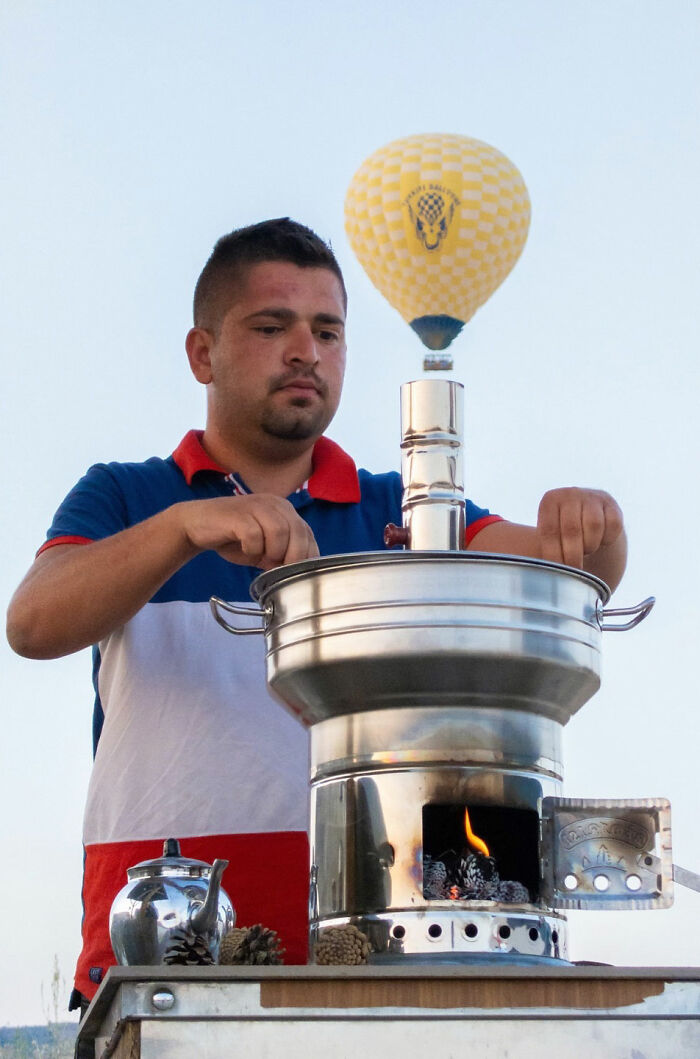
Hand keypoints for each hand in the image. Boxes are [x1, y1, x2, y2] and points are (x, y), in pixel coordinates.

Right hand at [178, 494, 318, 569]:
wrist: (197, 524)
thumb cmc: (234, 538)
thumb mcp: (264, 549)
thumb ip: (282, 556)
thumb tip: (297, 571)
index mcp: (285, 510)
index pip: (308, 534)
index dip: (306, 556)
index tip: (295, 572)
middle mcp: (275, 503)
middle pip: (298, 531)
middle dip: (292, 557)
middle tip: (278, 569)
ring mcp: (256, 506)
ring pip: (279, 532)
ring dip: (272, 552)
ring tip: (260, 558)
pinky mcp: (239, 514)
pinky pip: (254, 536)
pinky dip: (252, 549)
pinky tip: (244, 550)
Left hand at [537, 488, 623, 567]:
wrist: (586, 519)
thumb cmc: (562, 535)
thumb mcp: (549, 537)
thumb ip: (545, 549)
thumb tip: (543, 573)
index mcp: (549, 501)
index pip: (550, 531)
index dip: (554, 554)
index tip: (557, 572)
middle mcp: (570, 494)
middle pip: (572, 529)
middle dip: (573, 555)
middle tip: (574, 570)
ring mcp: (592, 497)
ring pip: (594, 525)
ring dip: (590, 544)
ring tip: (586, 549)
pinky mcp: (611, 504)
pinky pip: (614, 524)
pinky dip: (608, 538)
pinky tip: (601, 541)